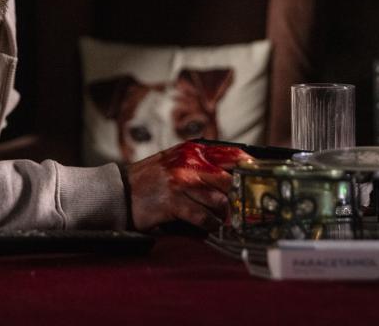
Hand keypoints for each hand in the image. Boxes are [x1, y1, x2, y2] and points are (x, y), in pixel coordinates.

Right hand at [124, 141, 250, 231]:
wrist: (119, 193)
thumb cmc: (148, 180)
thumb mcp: (173, 163)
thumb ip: (199, 164)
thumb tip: (231, 175)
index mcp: (189, 151)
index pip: (227, 154)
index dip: (247, 165)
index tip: (259, 175)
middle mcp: (186, 163)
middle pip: (227, 180)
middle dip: (236, 197)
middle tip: (241, 208)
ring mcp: (179, 183)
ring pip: (218, 201)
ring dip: (222, 214)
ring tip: (222, 219)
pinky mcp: (173, 203)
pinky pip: (203, 217)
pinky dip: (209, 225)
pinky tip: (209, 227)